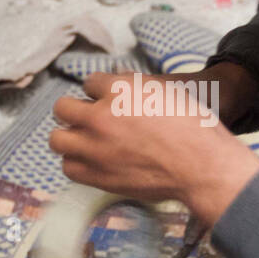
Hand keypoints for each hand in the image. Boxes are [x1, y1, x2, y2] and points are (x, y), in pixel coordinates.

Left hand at [49, 72, 258, 228]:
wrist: (201, 166)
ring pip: (57, 139)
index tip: (107, 100)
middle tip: (89, 119)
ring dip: (69, 138)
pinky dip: (77, 164)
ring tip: (85, 142)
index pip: (90, 82)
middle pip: (62, 108)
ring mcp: (95, 148)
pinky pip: (68, 167)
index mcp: (119, 90)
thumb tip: (118, 81)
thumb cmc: (192, 127)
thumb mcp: (166, 91)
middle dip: (75, 111)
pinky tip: (92, 162)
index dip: (100, 92)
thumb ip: (135, 86)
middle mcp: (100, 117)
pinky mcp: (97, 175)